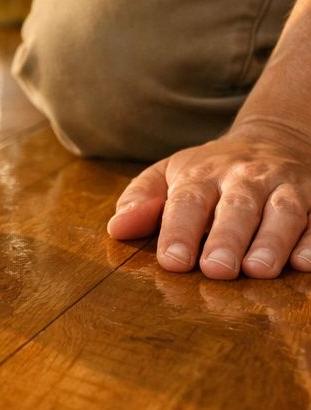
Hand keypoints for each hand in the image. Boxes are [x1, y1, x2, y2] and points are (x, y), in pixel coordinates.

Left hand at [107, 122, 310, 278]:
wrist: (274, 139)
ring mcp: (285, 187)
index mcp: (203, 174)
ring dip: (272, 241)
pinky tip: (303, 262)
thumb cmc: (210, 171)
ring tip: (258, 270)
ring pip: (283, 212)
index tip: (173, 260)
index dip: (180, 230)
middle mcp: (246, 178)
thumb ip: (141, 200)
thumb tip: (117, 228)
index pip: (188, 202)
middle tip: (217, 270)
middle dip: (227, 238)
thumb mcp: (169, 174)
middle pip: (237, 207)